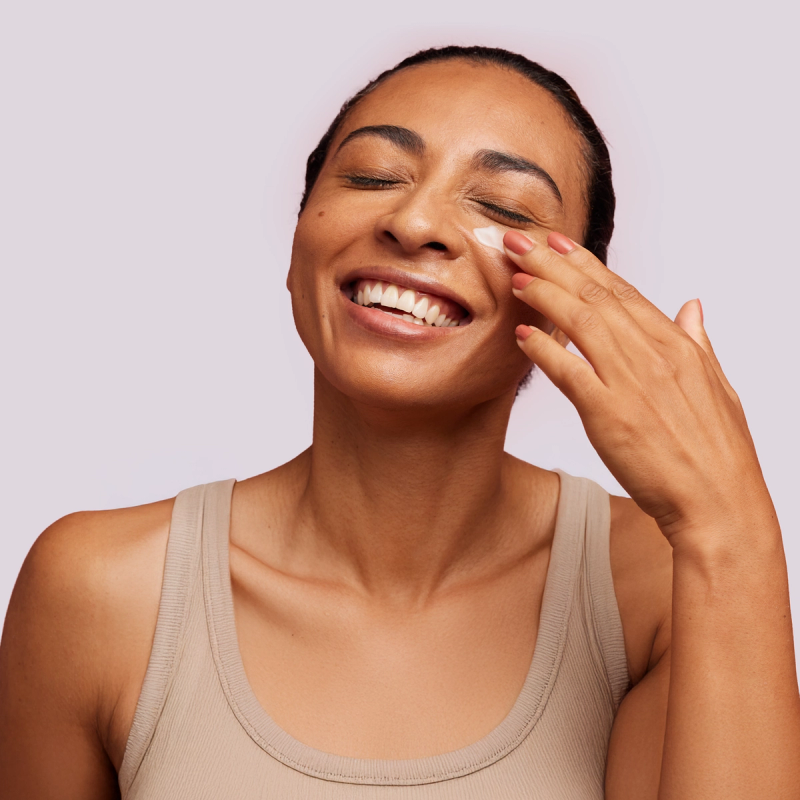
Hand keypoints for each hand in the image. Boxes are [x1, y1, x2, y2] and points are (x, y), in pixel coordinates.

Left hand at [505, 230, 771, 542]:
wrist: (720, 505)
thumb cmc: (718, 453)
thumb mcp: (718, 388)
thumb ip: (699, 343)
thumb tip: (692, 308)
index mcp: (677, 346)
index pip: (623, 292)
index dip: (585, 264)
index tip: (556, 243)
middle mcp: (653, 355)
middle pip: (595, 296)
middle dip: (552, 264)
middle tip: (518, 241)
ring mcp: (632, 383)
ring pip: (581, 323)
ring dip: (543, 294)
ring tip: (514, 275)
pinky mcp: (611, 414)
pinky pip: (570, 372)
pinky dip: (544, 349)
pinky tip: (521, 334)